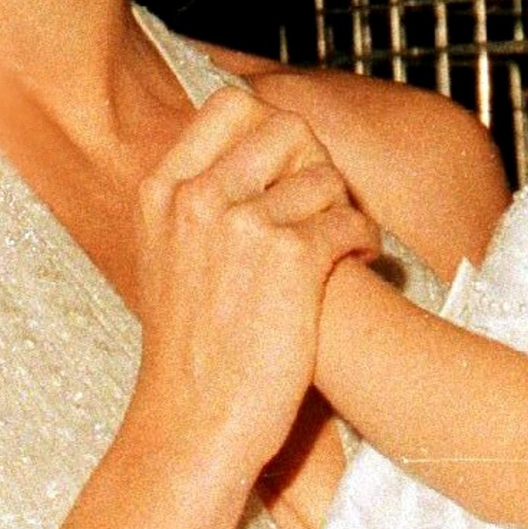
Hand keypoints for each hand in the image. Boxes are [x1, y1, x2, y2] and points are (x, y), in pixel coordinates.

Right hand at [126, 87, 377, 481]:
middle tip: (320, 207)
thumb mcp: (163, 260)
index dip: (273, 131)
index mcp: (162, 190)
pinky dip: (365, 242)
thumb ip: (193, 205)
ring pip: (326, 177)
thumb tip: (244, 162)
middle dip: (316, 162)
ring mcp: (242, 224)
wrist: (192, 422)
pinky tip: (358, 264)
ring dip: (343, 208)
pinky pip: (351, 221)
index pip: (231, 106)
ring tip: (340, 245)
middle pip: (287, 127)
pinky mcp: (290, 260)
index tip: (286, 173)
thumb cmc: (187, 353)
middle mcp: (198, 197)